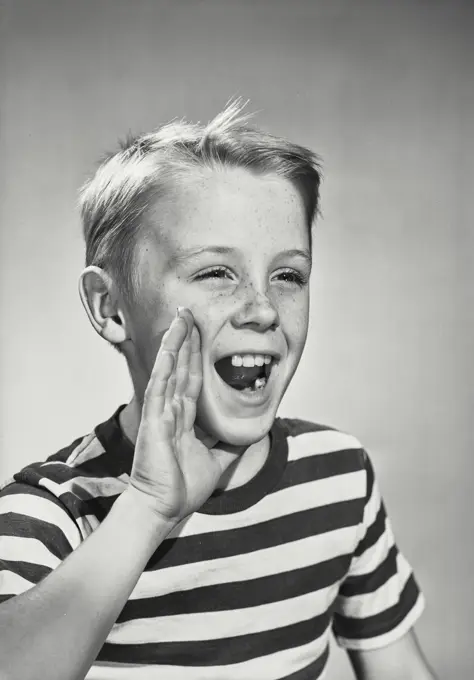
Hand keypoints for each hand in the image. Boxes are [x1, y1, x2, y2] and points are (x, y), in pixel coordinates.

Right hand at [128, 308, 228, 523]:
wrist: (163, 508)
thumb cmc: (183, 488)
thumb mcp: (217, 461)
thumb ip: (231, 444)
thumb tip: (251, 433)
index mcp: (183, 418)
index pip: (192, 379)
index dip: (197, 355)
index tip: (201, 333)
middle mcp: (171, 409)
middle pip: (182, 367)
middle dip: (187, 339)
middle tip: (190, 312)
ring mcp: (161, 412)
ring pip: (171, 369)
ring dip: (176, 342)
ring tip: (182, 317)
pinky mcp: (154, 419)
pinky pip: (160, 385)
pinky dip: (166, 363)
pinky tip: (171, 343)